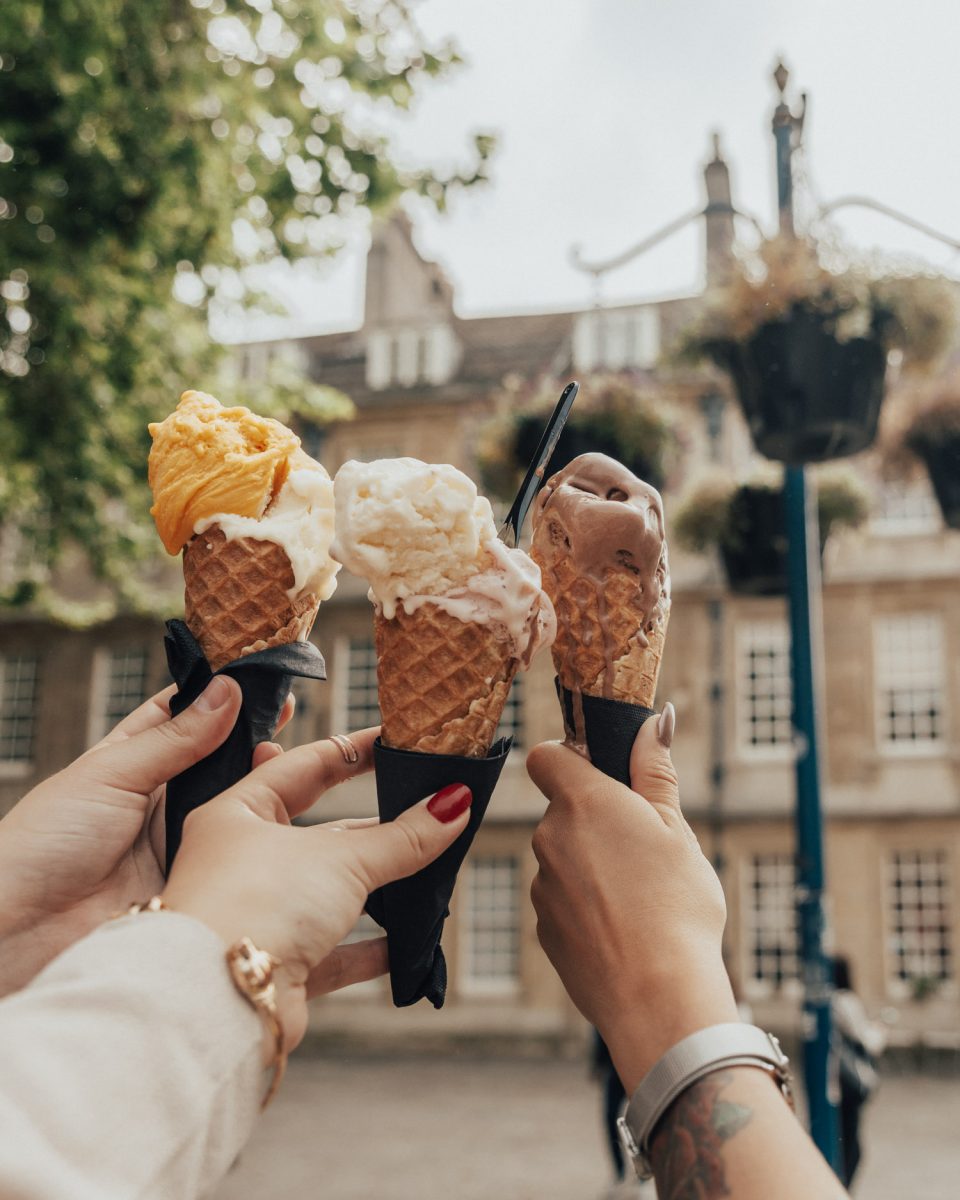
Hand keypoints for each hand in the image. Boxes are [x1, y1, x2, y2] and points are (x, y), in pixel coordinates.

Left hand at [0, 676, 291, 994]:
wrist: (22, 932)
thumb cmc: (44, 844)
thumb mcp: (111, 774)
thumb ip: (175, 738)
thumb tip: (226, 693)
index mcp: (128, 763)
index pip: (180, 716)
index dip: (219, 696)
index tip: (260, 679)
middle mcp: (156, 801)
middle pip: (216, 760)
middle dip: (251, 738)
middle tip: (289, 717)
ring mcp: (176, 843)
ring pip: (231, 804)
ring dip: (261, 785)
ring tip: (292, 761)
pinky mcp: (193, 882)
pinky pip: (235, 854)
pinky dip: (261, 836)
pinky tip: (286, 818)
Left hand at [161, 730, 472, 1052]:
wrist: (216, 1004)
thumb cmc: (254, 905)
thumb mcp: (340, 857)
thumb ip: (403, 835)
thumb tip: (454, 803)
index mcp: (237, 815)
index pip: (305, 765)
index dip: (354, 750)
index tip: (398, 740)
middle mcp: (241, 863)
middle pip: (320, 831)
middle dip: (374, 823)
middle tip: (423, 802)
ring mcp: (259, 917)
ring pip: (329, 891)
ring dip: (376, 885)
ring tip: (427, 868)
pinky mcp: (276, 967)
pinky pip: (332, 951)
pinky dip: (369, 946)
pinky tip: (406, 940)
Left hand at [527, 707, 737, 1092]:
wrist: (658, 997)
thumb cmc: (676, 906)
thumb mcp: (677, 829)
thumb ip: (655, 772)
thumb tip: (655, 722)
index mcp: (582, 802)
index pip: (546, 755)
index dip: (570, 757)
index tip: (602, 773)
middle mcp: (549, 838)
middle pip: (563, 811)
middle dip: (597, 821)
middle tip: (645, 847)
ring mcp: (541, 887)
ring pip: (565, 859)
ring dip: (593, 867)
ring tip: (642, 898)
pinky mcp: (545, 930)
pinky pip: (564, 902)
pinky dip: (588, 908)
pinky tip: (625, 929)